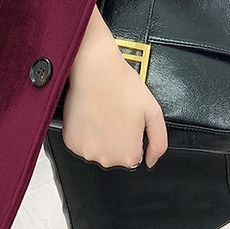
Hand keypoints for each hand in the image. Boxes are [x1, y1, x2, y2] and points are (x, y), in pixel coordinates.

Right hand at [62, 9, 167, 169]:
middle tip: (116, 114)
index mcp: (128, 154)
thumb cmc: (122, 85)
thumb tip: (151, 160)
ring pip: (97, 149)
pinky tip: (91, 115)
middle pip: (114, 155)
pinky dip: (84, 132)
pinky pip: (80, 142)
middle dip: (116, 137)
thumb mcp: (154, 112)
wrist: (95, 69)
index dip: (132, 135)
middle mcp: (107, 158)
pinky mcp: (71, 142)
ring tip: (103, 113)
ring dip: (100, 136)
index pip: (134, 156)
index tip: (128, 121)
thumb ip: (158, 142)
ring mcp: (86, 151)